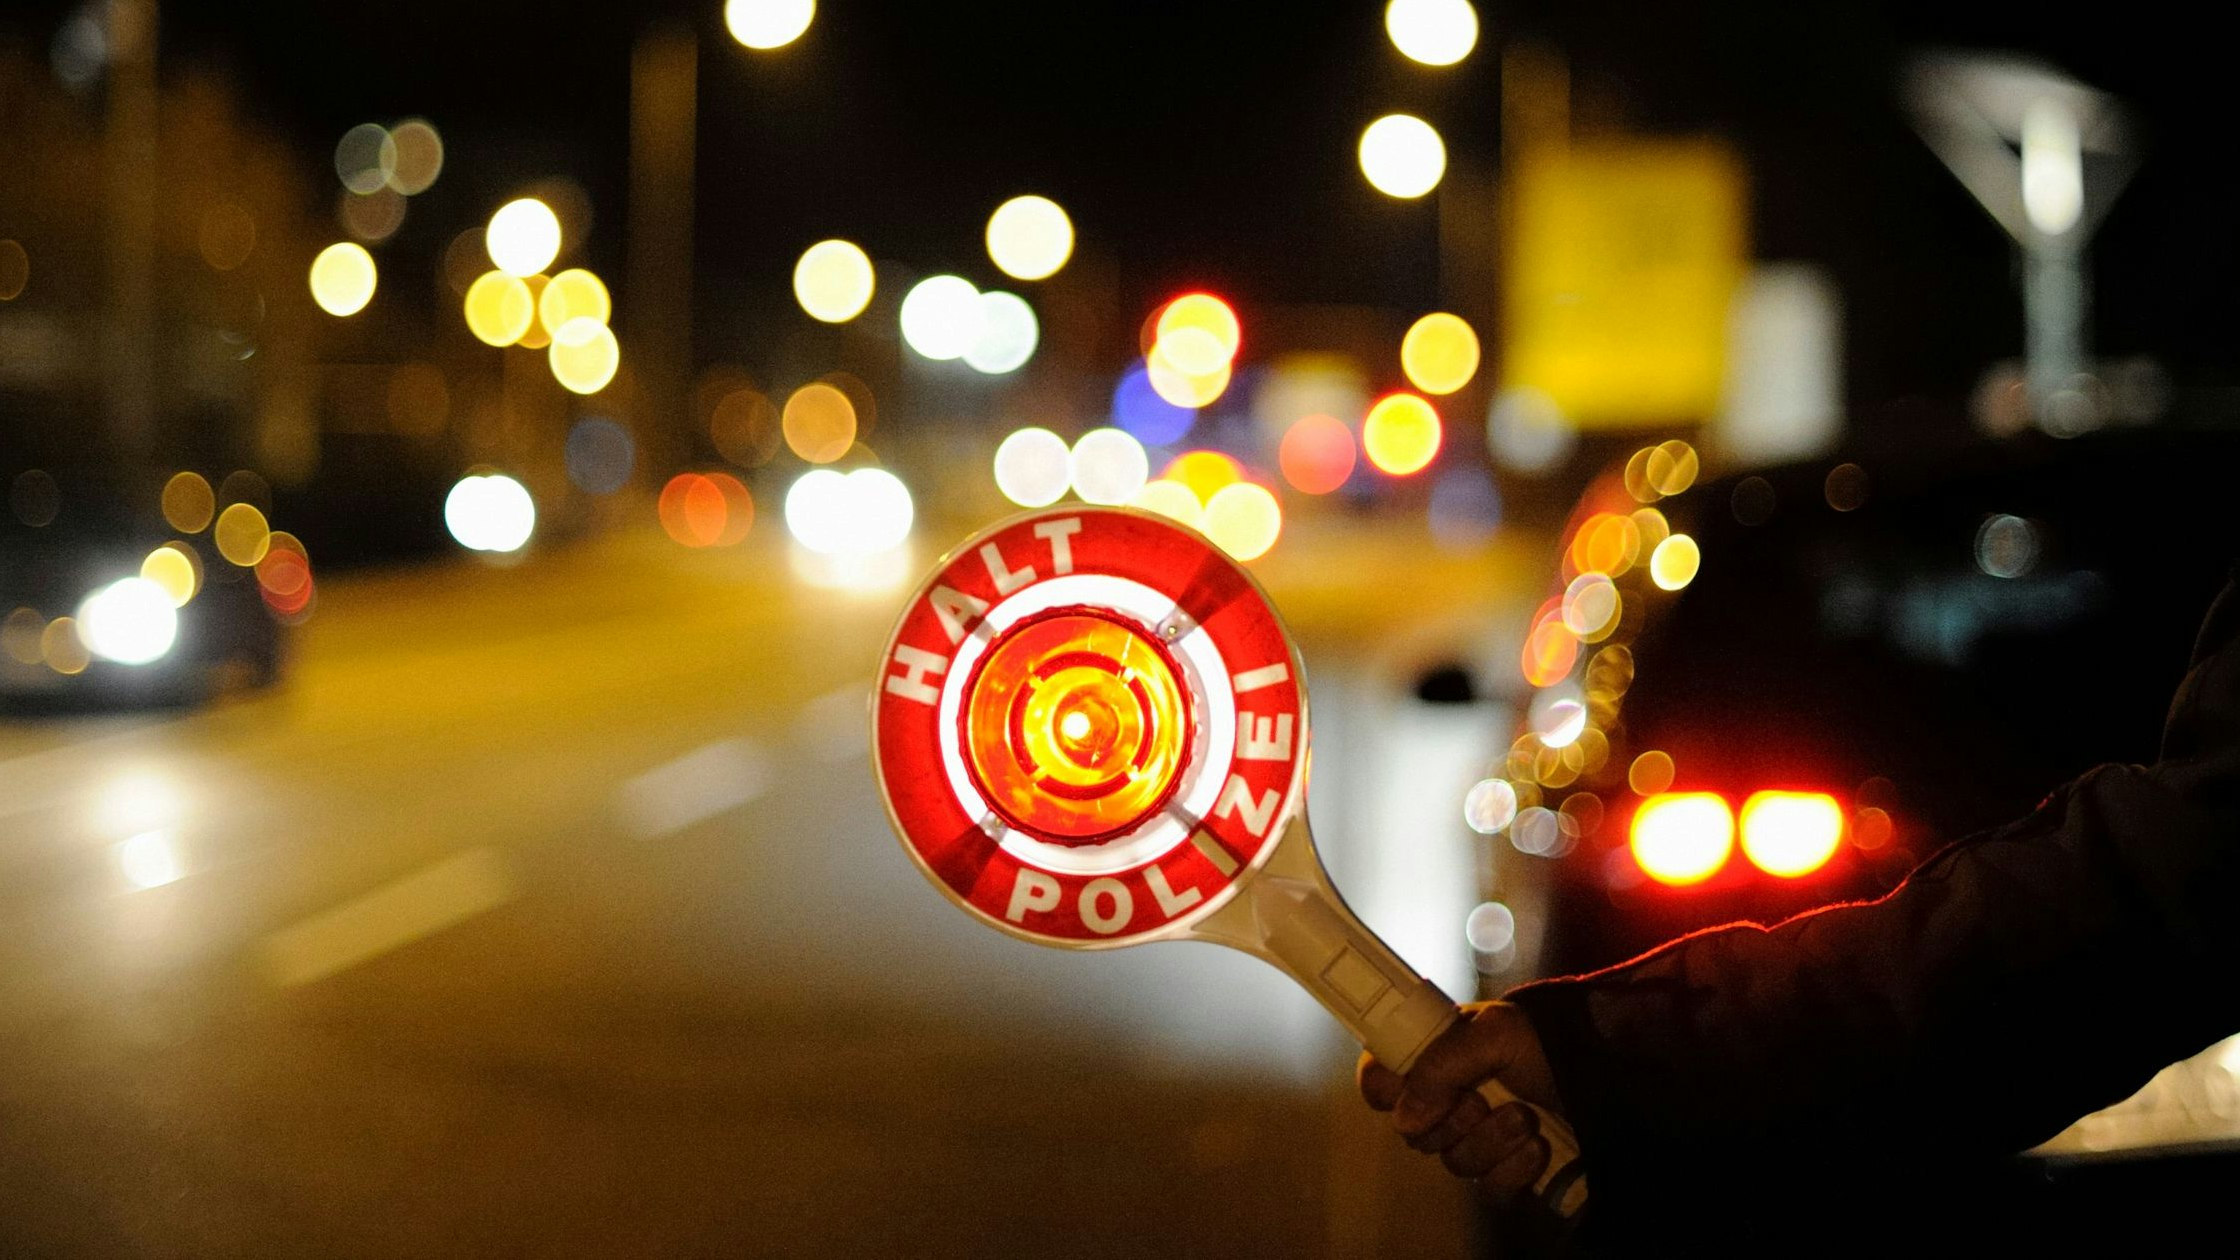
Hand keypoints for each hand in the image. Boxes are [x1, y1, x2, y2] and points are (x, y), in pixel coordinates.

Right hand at [1357, 1001, 1567, 1197]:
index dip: (1386, 1091)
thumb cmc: (1547, 1042)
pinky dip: (1515, 1170)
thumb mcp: (1494, 1033)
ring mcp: (1476, 1139)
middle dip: (1454, 1118)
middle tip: (1482, 1097)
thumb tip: (1405, 1117)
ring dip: (1493, 1140)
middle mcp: (1449, 1101)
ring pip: (1455, 1162)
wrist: (1606, 1074)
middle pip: (1413, 1132)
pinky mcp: (1505, 1174)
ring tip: (1526, 1115)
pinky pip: (1490, 1190)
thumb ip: (1440, 1066)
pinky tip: (1537, 1147)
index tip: (1410, 1088)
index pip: (1378, 1082)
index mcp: (1434, 1059)